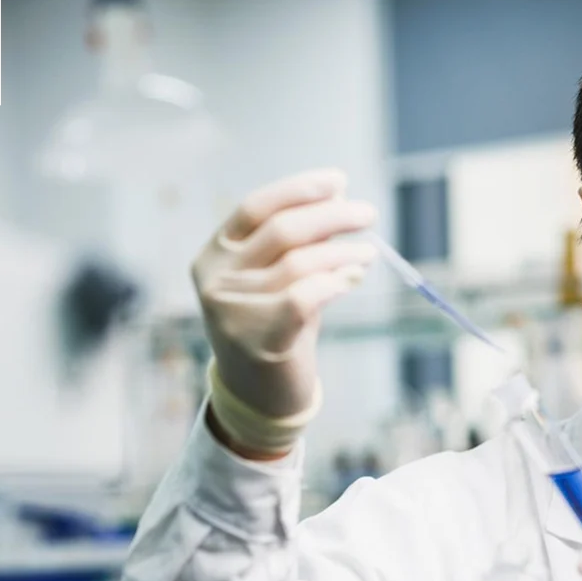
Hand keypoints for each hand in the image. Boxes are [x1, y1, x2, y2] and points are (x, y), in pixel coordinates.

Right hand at [191, 168, 377, 448]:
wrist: (260, 399)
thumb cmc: (274, 330)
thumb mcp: (280, 279)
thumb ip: (301, 241)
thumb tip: (338, 192)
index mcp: (213, 256)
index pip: (255, 207)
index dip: (299, 189)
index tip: (339, 181)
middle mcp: (216, 280)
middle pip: (282, 230)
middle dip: (331, 216)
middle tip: (368, 214)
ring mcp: (233, 311)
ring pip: (300, 264)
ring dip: (342, 252)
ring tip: (367, 253)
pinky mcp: (258, 340)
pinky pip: (304, 296)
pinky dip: (334, 282)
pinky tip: (352, 279)